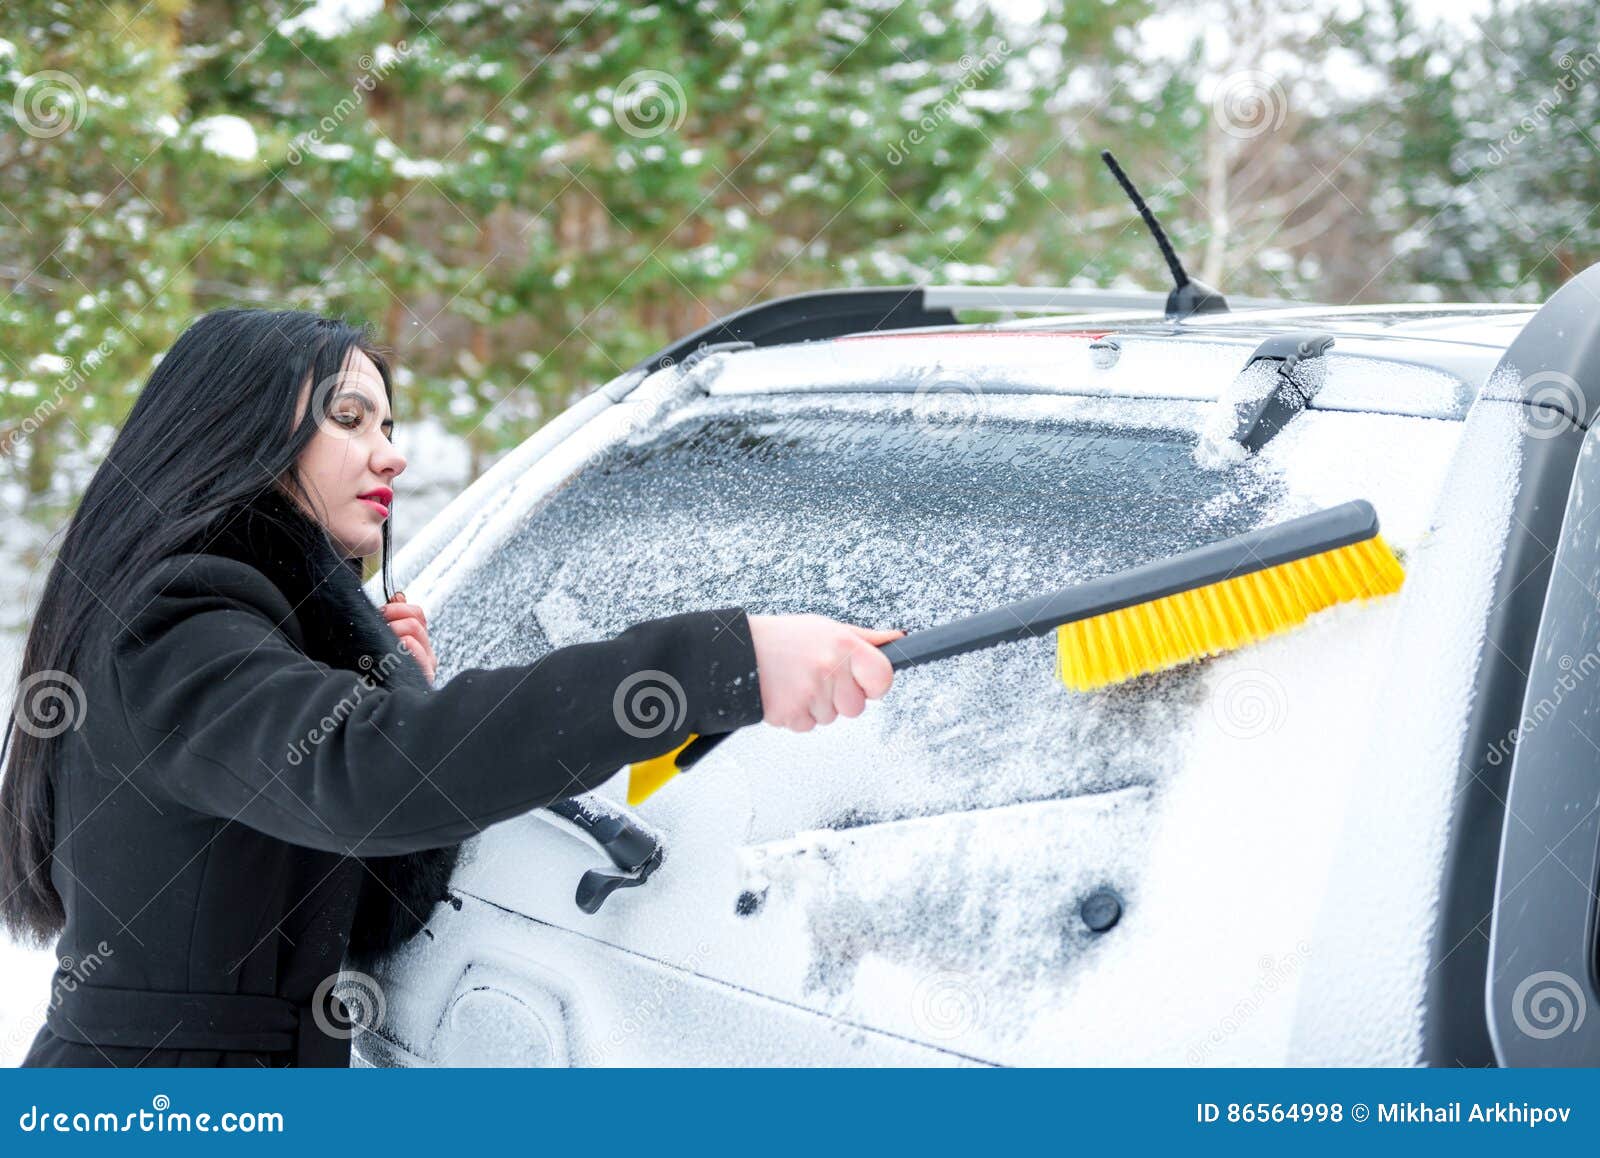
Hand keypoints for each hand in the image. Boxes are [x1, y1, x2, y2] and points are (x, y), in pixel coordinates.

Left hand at [381, 589, 436, 682]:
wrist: (370, 707)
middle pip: (416, 621)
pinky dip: (406, 644)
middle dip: (395, 617)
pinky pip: (416, 649)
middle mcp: (425, 653)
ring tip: (384, 639)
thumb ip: (393, 618)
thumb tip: (399, 595)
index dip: (399, 607)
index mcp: (418, 643)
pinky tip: (395, 647)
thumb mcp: (383, 642)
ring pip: (415, 631)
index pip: (417, 614)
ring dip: (396, 629)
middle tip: (379, 624)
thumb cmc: (374, 675)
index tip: (382, 611)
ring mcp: (426, 665)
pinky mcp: (424, 676)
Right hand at [746, 614, 903, 731]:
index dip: (875, 684)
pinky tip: (786, 693)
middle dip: (841, 698)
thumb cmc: (784, 638)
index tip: (864, 682)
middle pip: (857, 707)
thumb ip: (864, 639)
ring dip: (816, 706)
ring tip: (797, 681)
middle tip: (817, 677)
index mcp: (844, 645)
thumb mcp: (826, 628)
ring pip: (831, 718)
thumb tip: (897, 639)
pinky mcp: (791, 714)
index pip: (883, 678)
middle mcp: (830, 669)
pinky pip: (808, 726)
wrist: (738, 651)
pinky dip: (798, 714)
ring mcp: (810, 694)